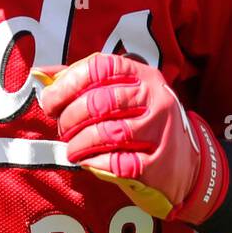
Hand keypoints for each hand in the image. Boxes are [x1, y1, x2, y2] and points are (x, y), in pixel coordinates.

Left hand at [35, 52, 227, 223]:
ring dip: (78, 144)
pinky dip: (94, 164)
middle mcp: (155, 99)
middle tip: (62, 130)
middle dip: (69, 118)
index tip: (50, 101)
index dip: (67, 83)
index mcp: (143, 76)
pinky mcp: (157, 165)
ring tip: (72, 149)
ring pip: (106, 133)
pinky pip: (116, 163)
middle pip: (98, 102)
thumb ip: (83, 83)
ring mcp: (159, 132)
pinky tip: (88, 162)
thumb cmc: (145, 125)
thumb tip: (41, 74)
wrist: (190, 166)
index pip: (100, 66)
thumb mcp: (123, 95)